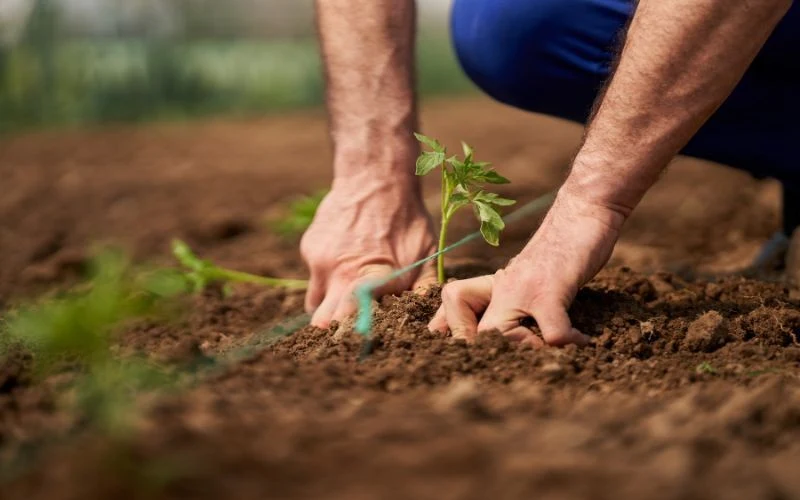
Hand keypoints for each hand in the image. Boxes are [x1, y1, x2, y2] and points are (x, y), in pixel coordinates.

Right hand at [301, 178, 436, 327]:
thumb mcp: (426, 252)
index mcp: (372, 279)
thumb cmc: (407, 217)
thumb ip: (424, 287)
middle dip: (335, 329)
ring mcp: (321, 262)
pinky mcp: (310, 249)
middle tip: (347, 332)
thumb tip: (431, 319)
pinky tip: (346, 259)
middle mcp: (341, 274)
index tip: (356, 343)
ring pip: (316, 303)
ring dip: (329, 306)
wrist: (374, 176)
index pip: (352, 319)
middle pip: (324, 321)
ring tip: (348, 296)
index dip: (352, 335)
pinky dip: (328, 276)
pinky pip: (315, 276)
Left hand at [428, 192, 624, 345]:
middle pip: (468, 334)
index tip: (469, 358)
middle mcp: (501, 289)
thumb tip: (515, 336)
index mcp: (494, 289)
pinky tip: (583, 341)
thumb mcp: (529, 278)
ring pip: (498, 335)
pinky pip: (552, 332)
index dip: (455, 337)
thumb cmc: (562, 249)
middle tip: (517, 366)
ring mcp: (522, 289)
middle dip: (485, 356)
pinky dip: (568, 342)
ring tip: (551, 353)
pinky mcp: (550, 288)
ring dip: (526, 353)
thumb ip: (515, 304)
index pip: (453, 314)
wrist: (582, 210)